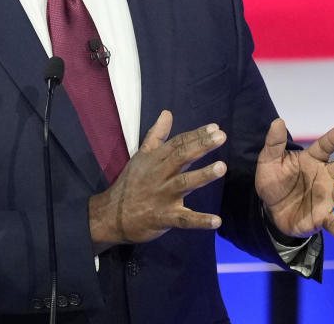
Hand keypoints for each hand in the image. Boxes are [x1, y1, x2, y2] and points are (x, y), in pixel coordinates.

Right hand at [88, 110, 226, 253]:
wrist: (111, 216)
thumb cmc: (130, 184)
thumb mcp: (140, 156)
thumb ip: (156, 135)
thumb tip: (167, 113)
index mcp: (155, 160)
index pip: (177, 143)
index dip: (196, 135)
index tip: (215, 128)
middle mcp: (159, 175)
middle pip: (181, 157)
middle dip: (201, 146)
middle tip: (221, 137)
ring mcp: (162, 196)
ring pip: (183, 184)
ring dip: (202, 175)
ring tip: (222, 167)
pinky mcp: (163, 217)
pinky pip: (183, 220)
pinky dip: (200, 221)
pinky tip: (216, 221)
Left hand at [255, 118, 333, 241]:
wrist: (271, 209)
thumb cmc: (274, 181)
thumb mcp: (269, 161)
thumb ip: (274, 143)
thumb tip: (278, 121)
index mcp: (312, 159)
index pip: (325, 146)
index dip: (333, 138)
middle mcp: (325, 176)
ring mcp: (327, 196)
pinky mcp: (323, 216)